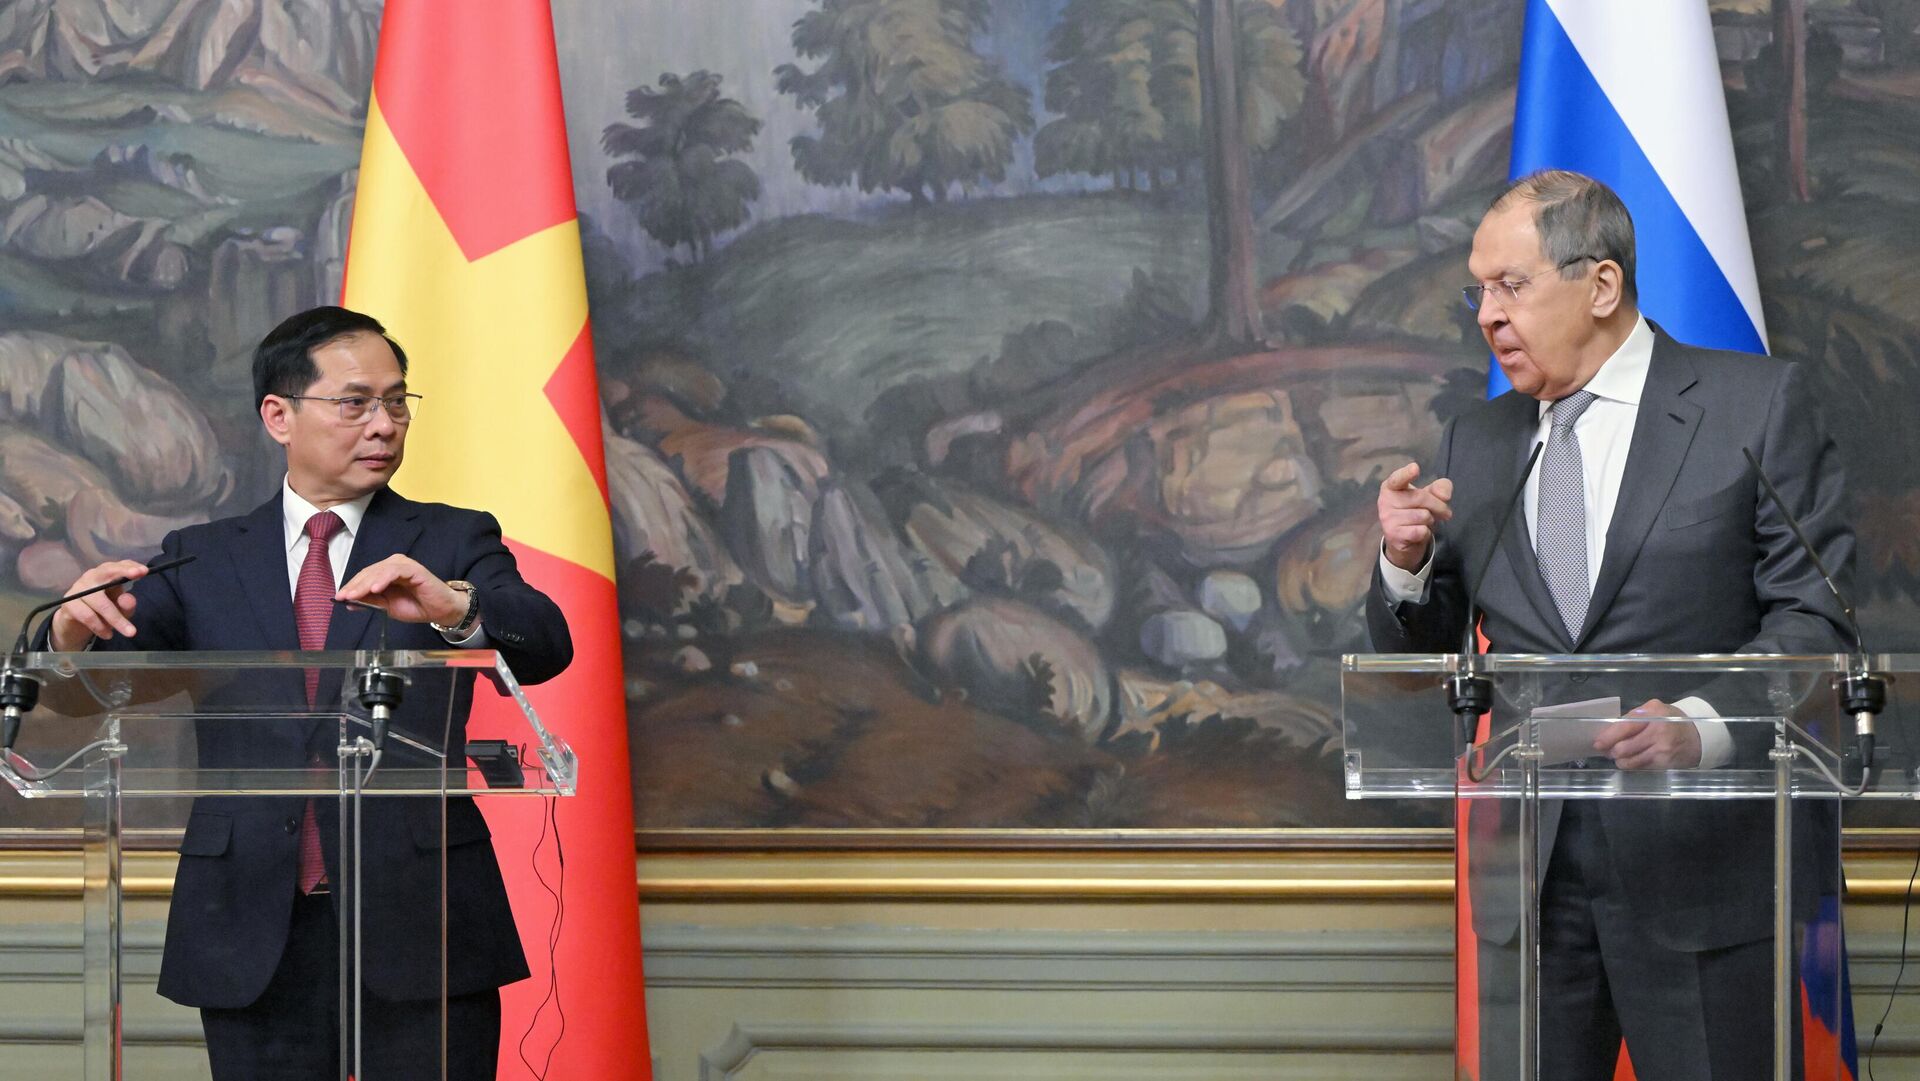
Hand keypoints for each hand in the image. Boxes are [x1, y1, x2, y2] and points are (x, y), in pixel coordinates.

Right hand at [47, 560, 149, 650]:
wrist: (76, 621)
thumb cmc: (103, 609)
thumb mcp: (120, 608)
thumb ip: (126, 604)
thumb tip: (129, 599)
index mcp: (107, 574)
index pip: (119, 565)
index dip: (130, 566)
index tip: (144, 571)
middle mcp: (92, 576)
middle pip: (106, 572)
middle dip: (123, 574)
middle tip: (137, 575)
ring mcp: (78, 588)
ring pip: (101, 603)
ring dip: (116, 620)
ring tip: (129, 632)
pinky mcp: (68, 603)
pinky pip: (87, 615)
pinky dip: (100, 627)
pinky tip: (108, 634)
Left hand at [335, 556, 468, 626]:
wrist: (440, 610)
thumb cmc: (416, 606)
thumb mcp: (388, 607)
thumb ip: (371, 602)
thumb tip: (349, 602)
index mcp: (385, 572)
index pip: (364, 577)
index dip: (351, 587)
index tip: (339, 598)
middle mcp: (393, 564)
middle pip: (368, 572)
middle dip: (354, 586)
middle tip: (342, 597)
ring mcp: (403, 565)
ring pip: (378, 571)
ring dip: (365, 584)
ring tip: (354, 595)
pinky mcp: (413, 569)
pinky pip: (395, 572)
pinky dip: (383, 579)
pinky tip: (374, 588)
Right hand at [1378, 462, 1452, 571]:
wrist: (1404, 540)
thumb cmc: (1416, 511)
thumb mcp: (1429, 496)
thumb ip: (1440, 488)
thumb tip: (1444, 495)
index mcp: (1391, 486)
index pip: (1398, 479)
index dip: (1407, 474)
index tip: (1415, 467)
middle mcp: (1385, 500)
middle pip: (1421, 497)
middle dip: (1438, 506)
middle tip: (1443, 512)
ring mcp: (1387, 518)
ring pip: (1423, 515)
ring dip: (1430, 520)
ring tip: (1423, 522)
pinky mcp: (1393, 534)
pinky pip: (1421, 531)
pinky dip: (1425, 533)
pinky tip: (1418, 533)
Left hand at [1592, 699, 1700, 768]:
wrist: (1699, 737)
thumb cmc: (1672, 721)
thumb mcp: (1655, 710)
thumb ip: (1633, 717)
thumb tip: (1609, 730)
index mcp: (1654, 713)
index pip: (1625, 727)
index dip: (1608, 737)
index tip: (1597, 743)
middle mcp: (1659, 731)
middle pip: (1624, 748)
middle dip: (1612, 751)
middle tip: (1609, 751)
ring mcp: (1662, 749)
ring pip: (1630, 761)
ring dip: (1621, 761)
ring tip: (1620, 757)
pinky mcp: (1665, 764)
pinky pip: (1640, 768)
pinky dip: (1633, 766)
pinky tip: (1634, 760)